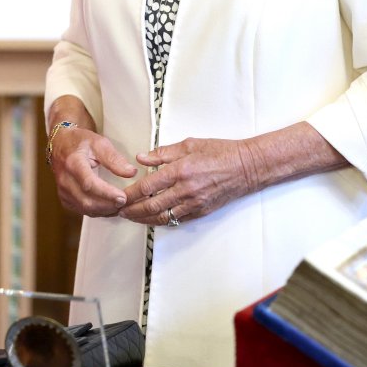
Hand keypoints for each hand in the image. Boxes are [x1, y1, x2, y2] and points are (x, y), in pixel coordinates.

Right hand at [47, 96, 136, 216]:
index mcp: (73, 163)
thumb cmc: (80, 142)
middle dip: (109, 205)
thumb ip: (114, 158)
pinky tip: (109, 207)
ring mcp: (63, 191)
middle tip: (126, 202)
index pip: (89, 184)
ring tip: (120, 205)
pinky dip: (98, 212)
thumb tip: (131, 172)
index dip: (107, 193)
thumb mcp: (99, 143)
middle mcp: (65, 179)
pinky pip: (82, 210)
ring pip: (85, 209)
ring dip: (105, 211)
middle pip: (87, 201)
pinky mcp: (64, 198)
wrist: (60, 143)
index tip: (123, 196)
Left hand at [120, 138, 256, 226]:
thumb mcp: (190, 144)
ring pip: (163, 216)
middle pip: (151, 205)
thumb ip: (163, 152)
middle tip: (119, 211)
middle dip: (132, 210)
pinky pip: (177, 220)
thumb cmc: (220, 152)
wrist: (247, 167)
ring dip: (144, 218)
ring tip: (131, 217)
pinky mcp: (201, 211)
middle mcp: (186, 189)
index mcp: (181, 170)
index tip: (120, 195)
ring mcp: (194, 203)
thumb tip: (141, 157)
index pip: (148, 186)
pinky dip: (162, 221)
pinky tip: (152, 219)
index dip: (131, 193)